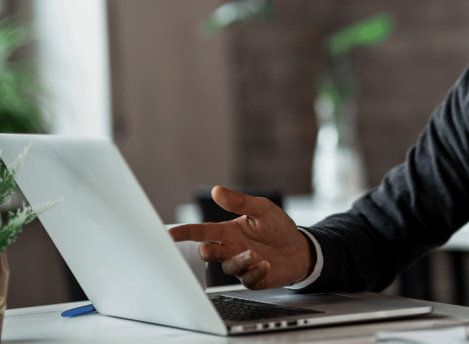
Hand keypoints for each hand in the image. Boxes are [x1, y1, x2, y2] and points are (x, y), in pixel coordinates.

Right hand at [168, 186, 312, 288]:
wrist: (300, 247)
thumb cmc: (277, 227)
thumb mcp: (262, 209)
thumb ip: (240, 202)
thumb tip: (217, 190)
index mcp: (228, 231)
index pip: (201, 231)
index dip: (184, 232)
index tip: (168, 234)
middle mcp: (230, 249)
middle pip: (208, 252)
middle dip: (206, 251)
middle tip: (208, 248)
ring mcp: (241, 265)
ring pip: (227, 267)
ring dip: (238, 260)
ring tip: (254, 253)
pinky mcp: (254, 278)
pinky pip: (247, 279)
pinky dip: (255, 271)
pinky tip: (266, 264)